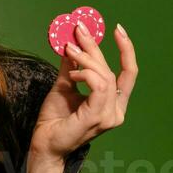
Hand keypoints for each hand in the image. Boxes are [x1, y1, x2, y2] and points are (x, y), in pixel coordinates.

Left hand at [29, 21, 138, 159]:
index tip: (118, 29)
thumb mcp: (64, 86)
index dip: (126, 50)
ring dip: (87, 59)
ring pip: (106, 76)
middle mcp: (116, 112)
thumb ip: (71, 67)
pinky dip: (86, 74)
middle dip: (95, 48)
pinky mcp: (97, 118)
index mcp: (113, 104)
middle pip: (113, 71)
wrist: (44, 143)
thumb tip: (72, 44)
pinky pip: (99, 86)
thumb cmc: (55, 120)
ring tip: (69, 50)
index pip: (128, 74)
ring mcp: (109, 116)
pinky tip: (73, 73)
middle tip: (79, 31)